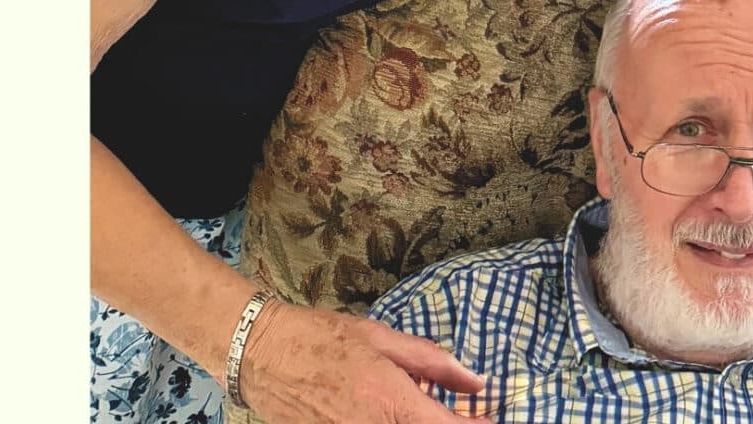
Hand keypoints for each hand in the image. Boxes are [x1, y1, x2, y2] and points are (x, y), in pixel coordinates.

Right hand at [239, 302, 491, 422]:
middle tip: (456, 411)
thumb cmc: (323, 338)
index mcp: (390, 400)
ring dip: (418, 422)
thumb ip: (431, 362)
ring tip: (423, 407)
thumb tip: (474, 379)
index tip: (489, 418)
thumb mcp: (380, 338)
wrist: (262, 355)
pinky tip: (391, 412)